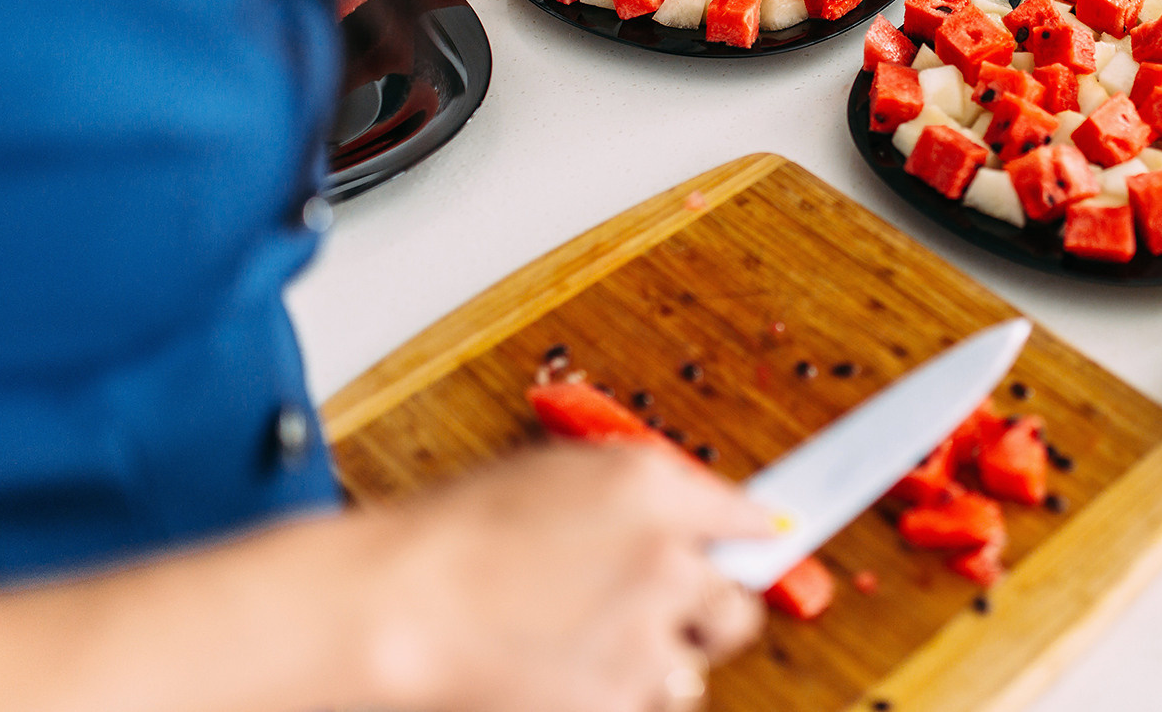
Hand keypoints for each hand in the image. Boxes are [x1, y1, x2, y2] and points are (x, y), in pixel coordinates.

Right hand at [358, 442, 770, 711]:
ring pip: (692, 671)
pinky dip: (617, 698)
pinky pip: (646, 707)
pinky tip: (566, 673)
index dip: (748, 539)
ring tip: (589, 646)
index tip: (762, 547)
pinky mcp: (617, 704)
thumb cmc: (457, 533)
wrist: (398, 607)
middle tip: (664, 611)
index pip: (745, 518)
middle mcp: (666, 562)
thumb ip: (642, 493)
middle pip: (740, 606)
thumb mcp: (558, 473)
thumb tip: (694, 512)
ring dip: (657, 664)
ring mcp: (646, 641)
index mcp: (652, 490)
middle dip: (712, 613)